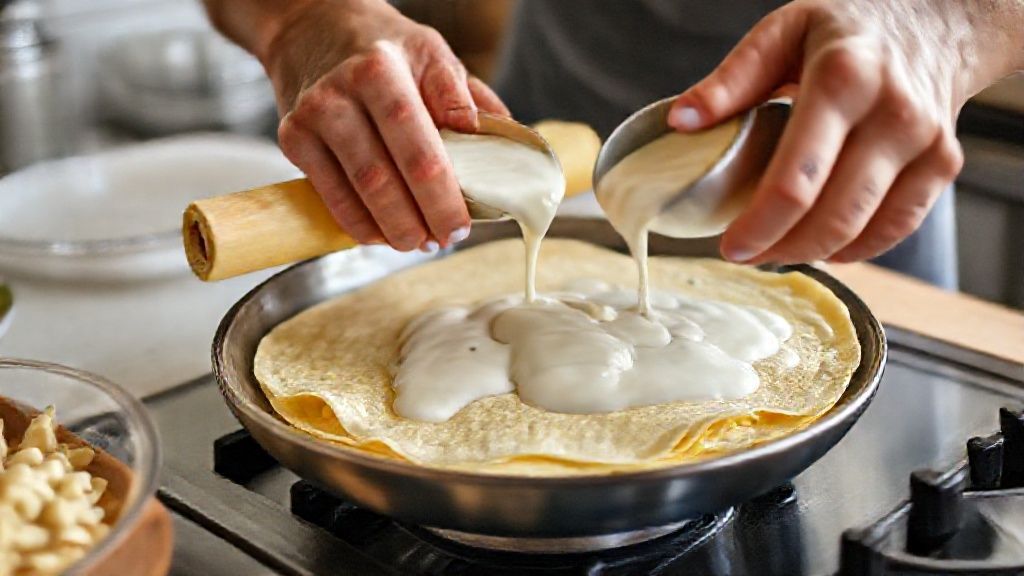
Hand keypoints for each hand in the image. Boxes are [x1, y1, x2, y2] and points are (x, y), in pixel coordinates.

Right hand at [260, 0, 508, 250]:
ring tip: (418, 241)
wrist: (312, 27)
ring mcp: (312, 119)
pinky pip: (330, 198)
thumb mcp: (433, 55)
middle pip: (384, 178)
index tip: (461, 225)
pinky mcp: (292, 139)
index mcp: (383, 72)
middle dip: (419, 220)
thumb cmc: (384, 48)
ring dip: (391, 230)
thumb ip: (466, 101)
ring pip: (357, 192)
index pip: (418, 149)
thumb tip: (501, 152)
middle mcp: (341, 94)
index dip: (442, 196)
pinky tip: (383, 234)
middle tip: (442, 240)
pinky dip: (360, 225)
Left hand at [669, 0, 1022, 263]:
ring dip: (812, 252)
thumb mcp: (784, 31)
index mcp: (844, 78)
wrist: (935, 21)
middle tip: (745, 253)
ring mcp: (926, 142)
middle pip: (832, 215)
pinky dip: (856, 247)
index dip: (759, 224)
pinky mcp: (944, 163)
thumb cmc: (847, 31)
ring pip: (864, 229)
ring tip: (776, 249)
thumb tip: (681, 120)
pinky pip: (898, 227)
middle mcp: (892, 112)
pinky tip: (823, 244)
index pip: (797, 178)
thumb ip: (732, 78)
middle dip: (781, 248)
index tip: (730, 246)